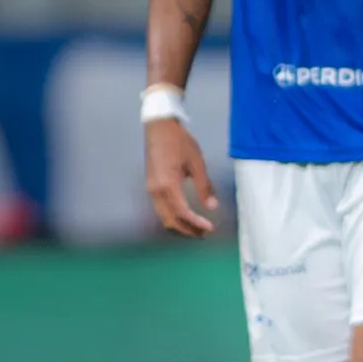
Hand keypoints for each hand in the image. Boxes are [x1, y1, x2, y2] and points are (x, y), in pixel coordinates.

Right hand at [144, 119, 217, 237]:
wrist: (158, 128)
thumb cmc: (179, 142)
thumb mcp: (197, 163)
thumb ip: (204, 186)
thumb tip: (212, 207)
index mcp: (168, 184)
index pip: (182, 212)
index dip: (196, 223)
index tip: (209, 228)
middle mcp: (155, 190)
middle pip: (170, 220)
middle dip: (187, 230)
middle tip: (205, 233)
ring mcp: (150, 189)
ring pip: (164, 216)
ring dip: (180, 225)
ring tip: (197, 228)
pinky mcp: (150, 186)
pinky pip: (160, 209)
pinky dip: (173, 217)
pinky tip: (185, 217)